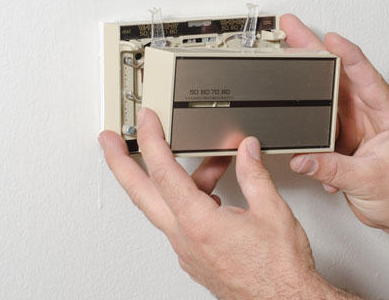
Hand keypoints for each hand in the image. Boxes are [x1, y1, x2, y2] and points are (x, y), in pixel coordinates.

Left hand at [99, 108, 346, 298]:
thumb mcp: (272, 211)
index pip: (164, 173)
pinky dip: (189, 201)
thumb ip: (255, 174)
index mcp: (200, 223)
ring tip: (212, 164)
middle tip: (110, 142)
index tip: (146, 121)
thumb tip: (246, 150)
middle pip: (141, 194)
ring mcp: (187, 251)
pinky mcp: (195, 258)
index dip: (151, 141)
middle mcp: (186, 238)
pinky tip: (213, 194)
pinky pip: (180, 222)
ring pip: (166, 207)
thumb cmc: (278, 268)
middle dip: (121, 164)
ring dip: (177, 180)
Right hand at [283, 14, 388, 238]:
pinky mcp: (346, 135)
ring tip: (285, 57)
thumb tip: (303, 158)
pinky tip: (294, 105)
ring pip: (327, 93)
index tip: (330, 38)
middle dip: (314, 50)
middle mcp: (374, 112)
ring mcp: (358, 122)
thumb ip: (331, 169)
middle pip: (341, 75)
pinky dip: (307, 120)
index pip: (367, 77)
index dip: (348, 55)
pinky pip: (321, 121)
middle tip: (292, 29)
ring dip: (306, 80)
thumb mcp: (366, 181)